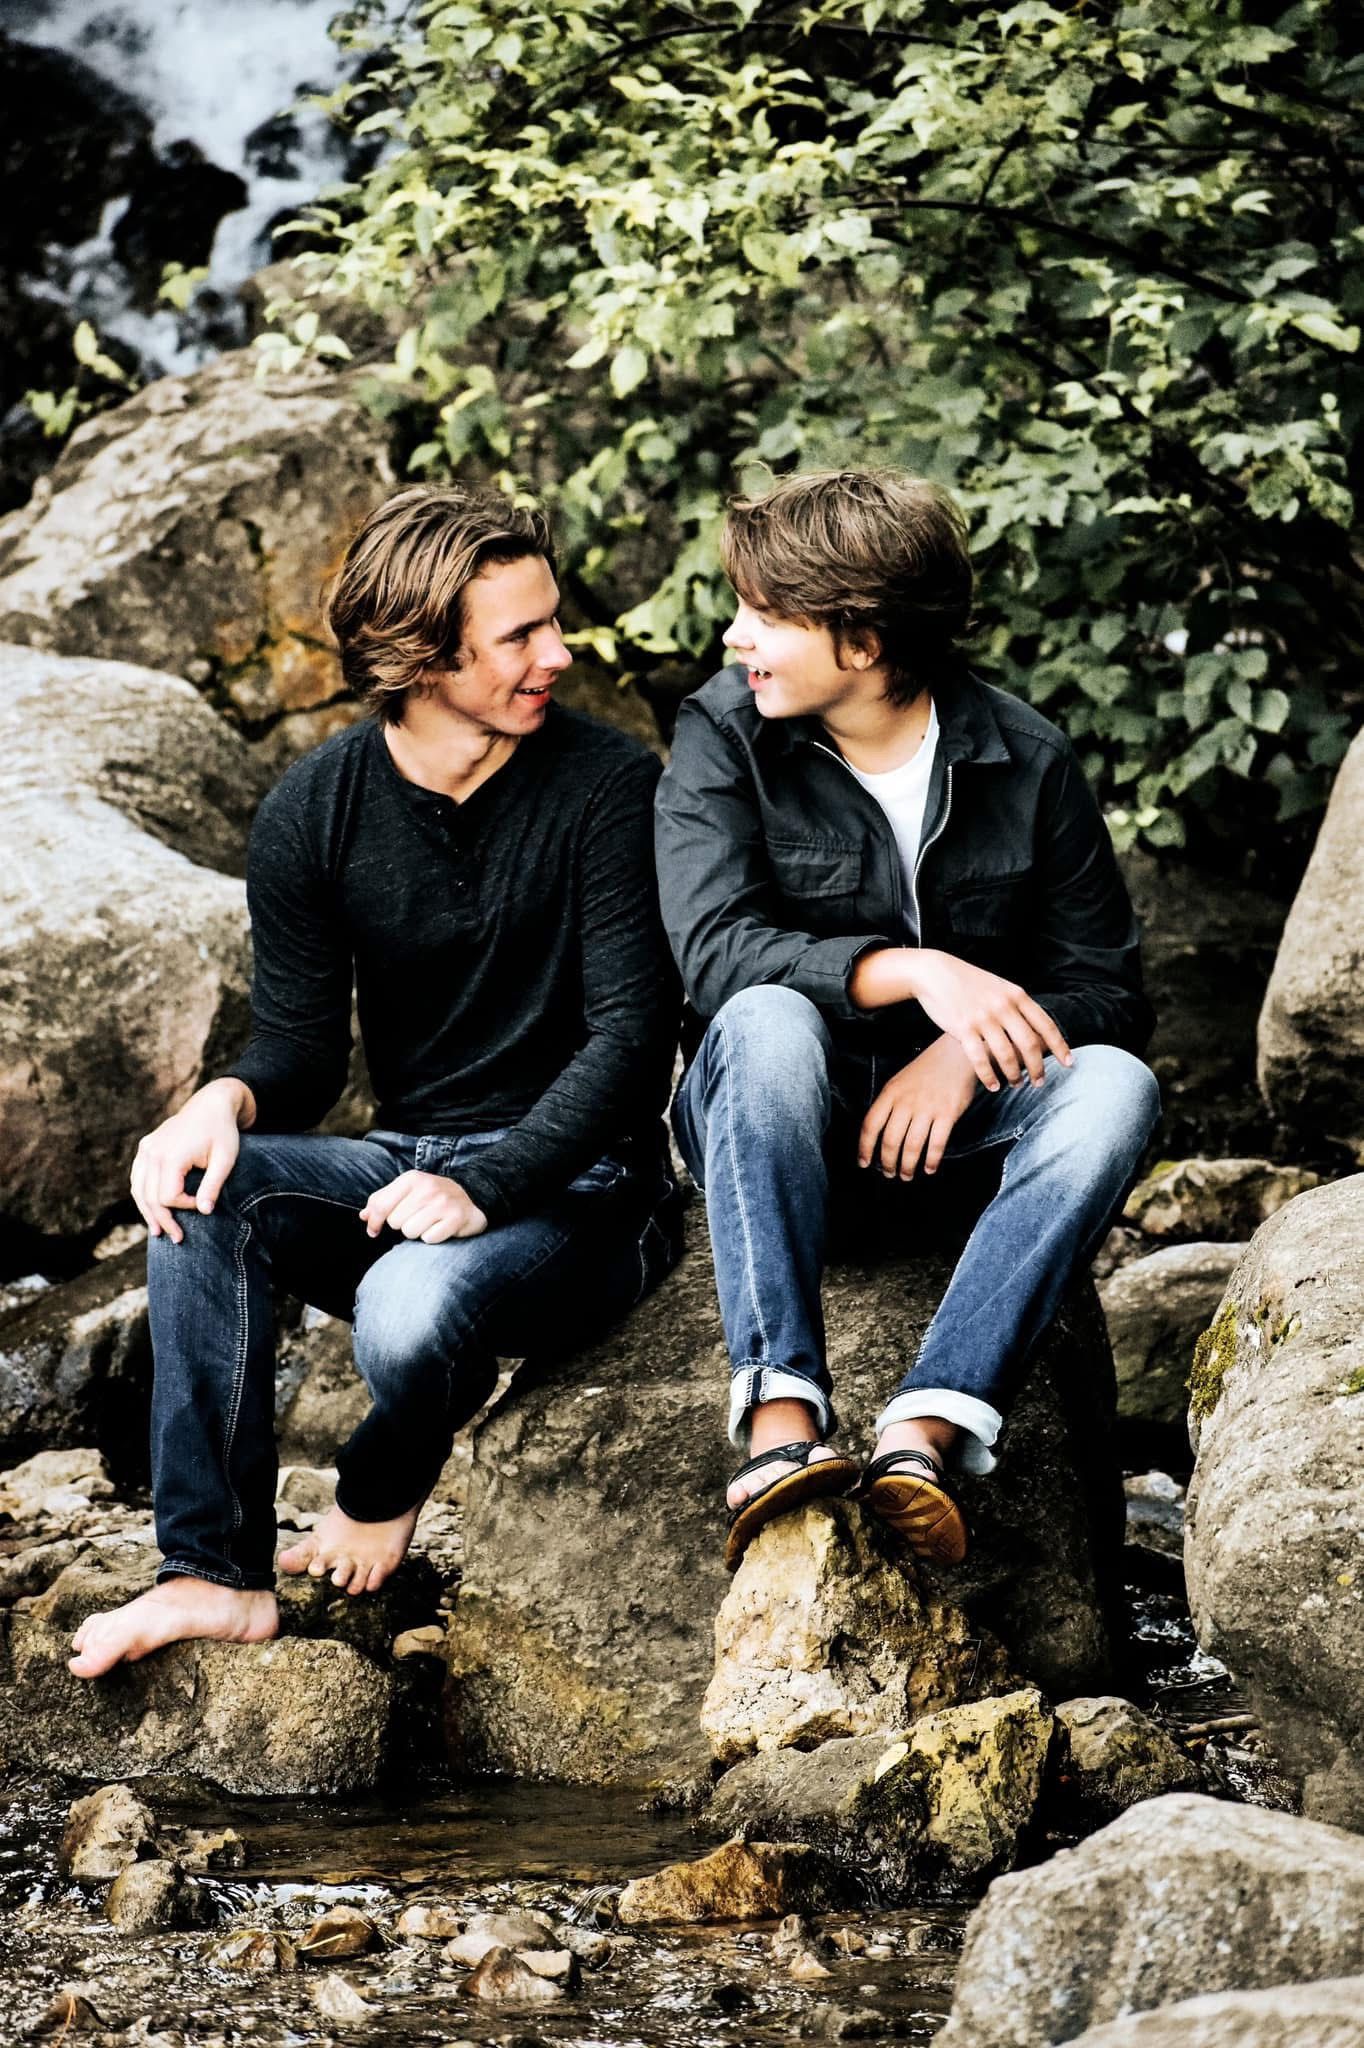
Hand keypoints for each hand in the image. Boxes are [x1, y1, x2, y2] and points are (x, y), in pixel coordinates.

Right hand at [130, 1078, 251, 1242]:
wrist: (211, 1105)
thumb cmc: (222, 1133)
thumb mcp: (225, 1160)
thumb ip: (213, 1186)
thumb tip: (204, 1212)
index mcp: (171, 1155)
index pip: (167, 1196)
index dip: (184, 1207)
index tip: (202, 1204)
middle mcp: (152, 1151)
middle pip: (149, 1196)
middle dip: (162, 1219)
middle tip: (176, 1239)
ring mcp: (146, 1148)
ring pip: (138, 1188)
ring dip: (147, 1211)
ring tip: (158, 1230)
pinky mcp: (146, 1147)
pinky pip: (138, 1176)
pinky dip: (143, 1194)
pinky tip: (150, 1209)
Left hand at [359, 1171, 487, 1243]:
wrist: (473, 1196)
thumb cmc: (433, 1197)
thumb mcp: (408, 1191)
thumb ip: (383, 1201)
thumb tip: (364, 1216)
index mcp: (412, 1178)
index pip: (380, 1205)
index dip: (374, 1222)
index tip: (374, 1230)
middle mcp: (427, 1188)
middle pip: (395, 1222)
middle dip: (403, 1225)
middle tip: (417, 1218)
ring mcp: (443, 1202)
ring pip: (410, 1232)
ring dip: (418, 1232)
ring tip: (429, 1223)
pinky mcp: (456, 1218)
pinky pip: (429, 1239)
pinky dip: (433, 1237)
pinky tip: (441, 1228)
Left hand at [859, 1036, 980, 1179]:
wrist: (956, 1054)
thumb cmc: (927, 1070)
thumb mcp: (899, 1082)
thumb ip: (889, 1104)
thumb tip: (879, 1134)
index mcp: (890, 1093)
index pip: (870, 1125)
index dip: (865, 1148)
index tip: (863, 1163)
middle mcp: (906, 1102)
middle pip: (891, 1140)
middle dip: (888, 1163)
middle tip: (889, 1174)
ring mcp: (927, 1108)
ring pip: (912, 1146)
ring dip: (908, 1166)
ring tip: (907, 1175)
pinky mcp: (948, 1114)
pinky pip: (937, 1143)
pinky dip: (931, 1160)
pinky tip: (929, 1169)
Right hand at [905, 949, 1070, 1090]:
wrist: (935, 973)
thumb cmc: (968, 983)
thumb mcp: (999, 987)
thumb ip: (1016, 1005)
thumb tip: (1035, 1030)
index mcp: (1016, 995)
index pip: (1045, 1025)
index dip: (1060, 1046)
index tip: (1068, 1063)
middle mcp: (1003, 1006)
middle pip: (1030, 1044)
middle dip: (1038, 1068)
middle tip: (1039, 1082)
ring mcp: (983, 1018)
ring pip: (1007, 1055)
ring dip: (1014, 1075)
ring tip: (1015, 1084)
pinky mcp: (963, 1028)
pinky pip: (980, 1059)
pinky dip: (989, 1076)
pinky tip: (993, 1085)